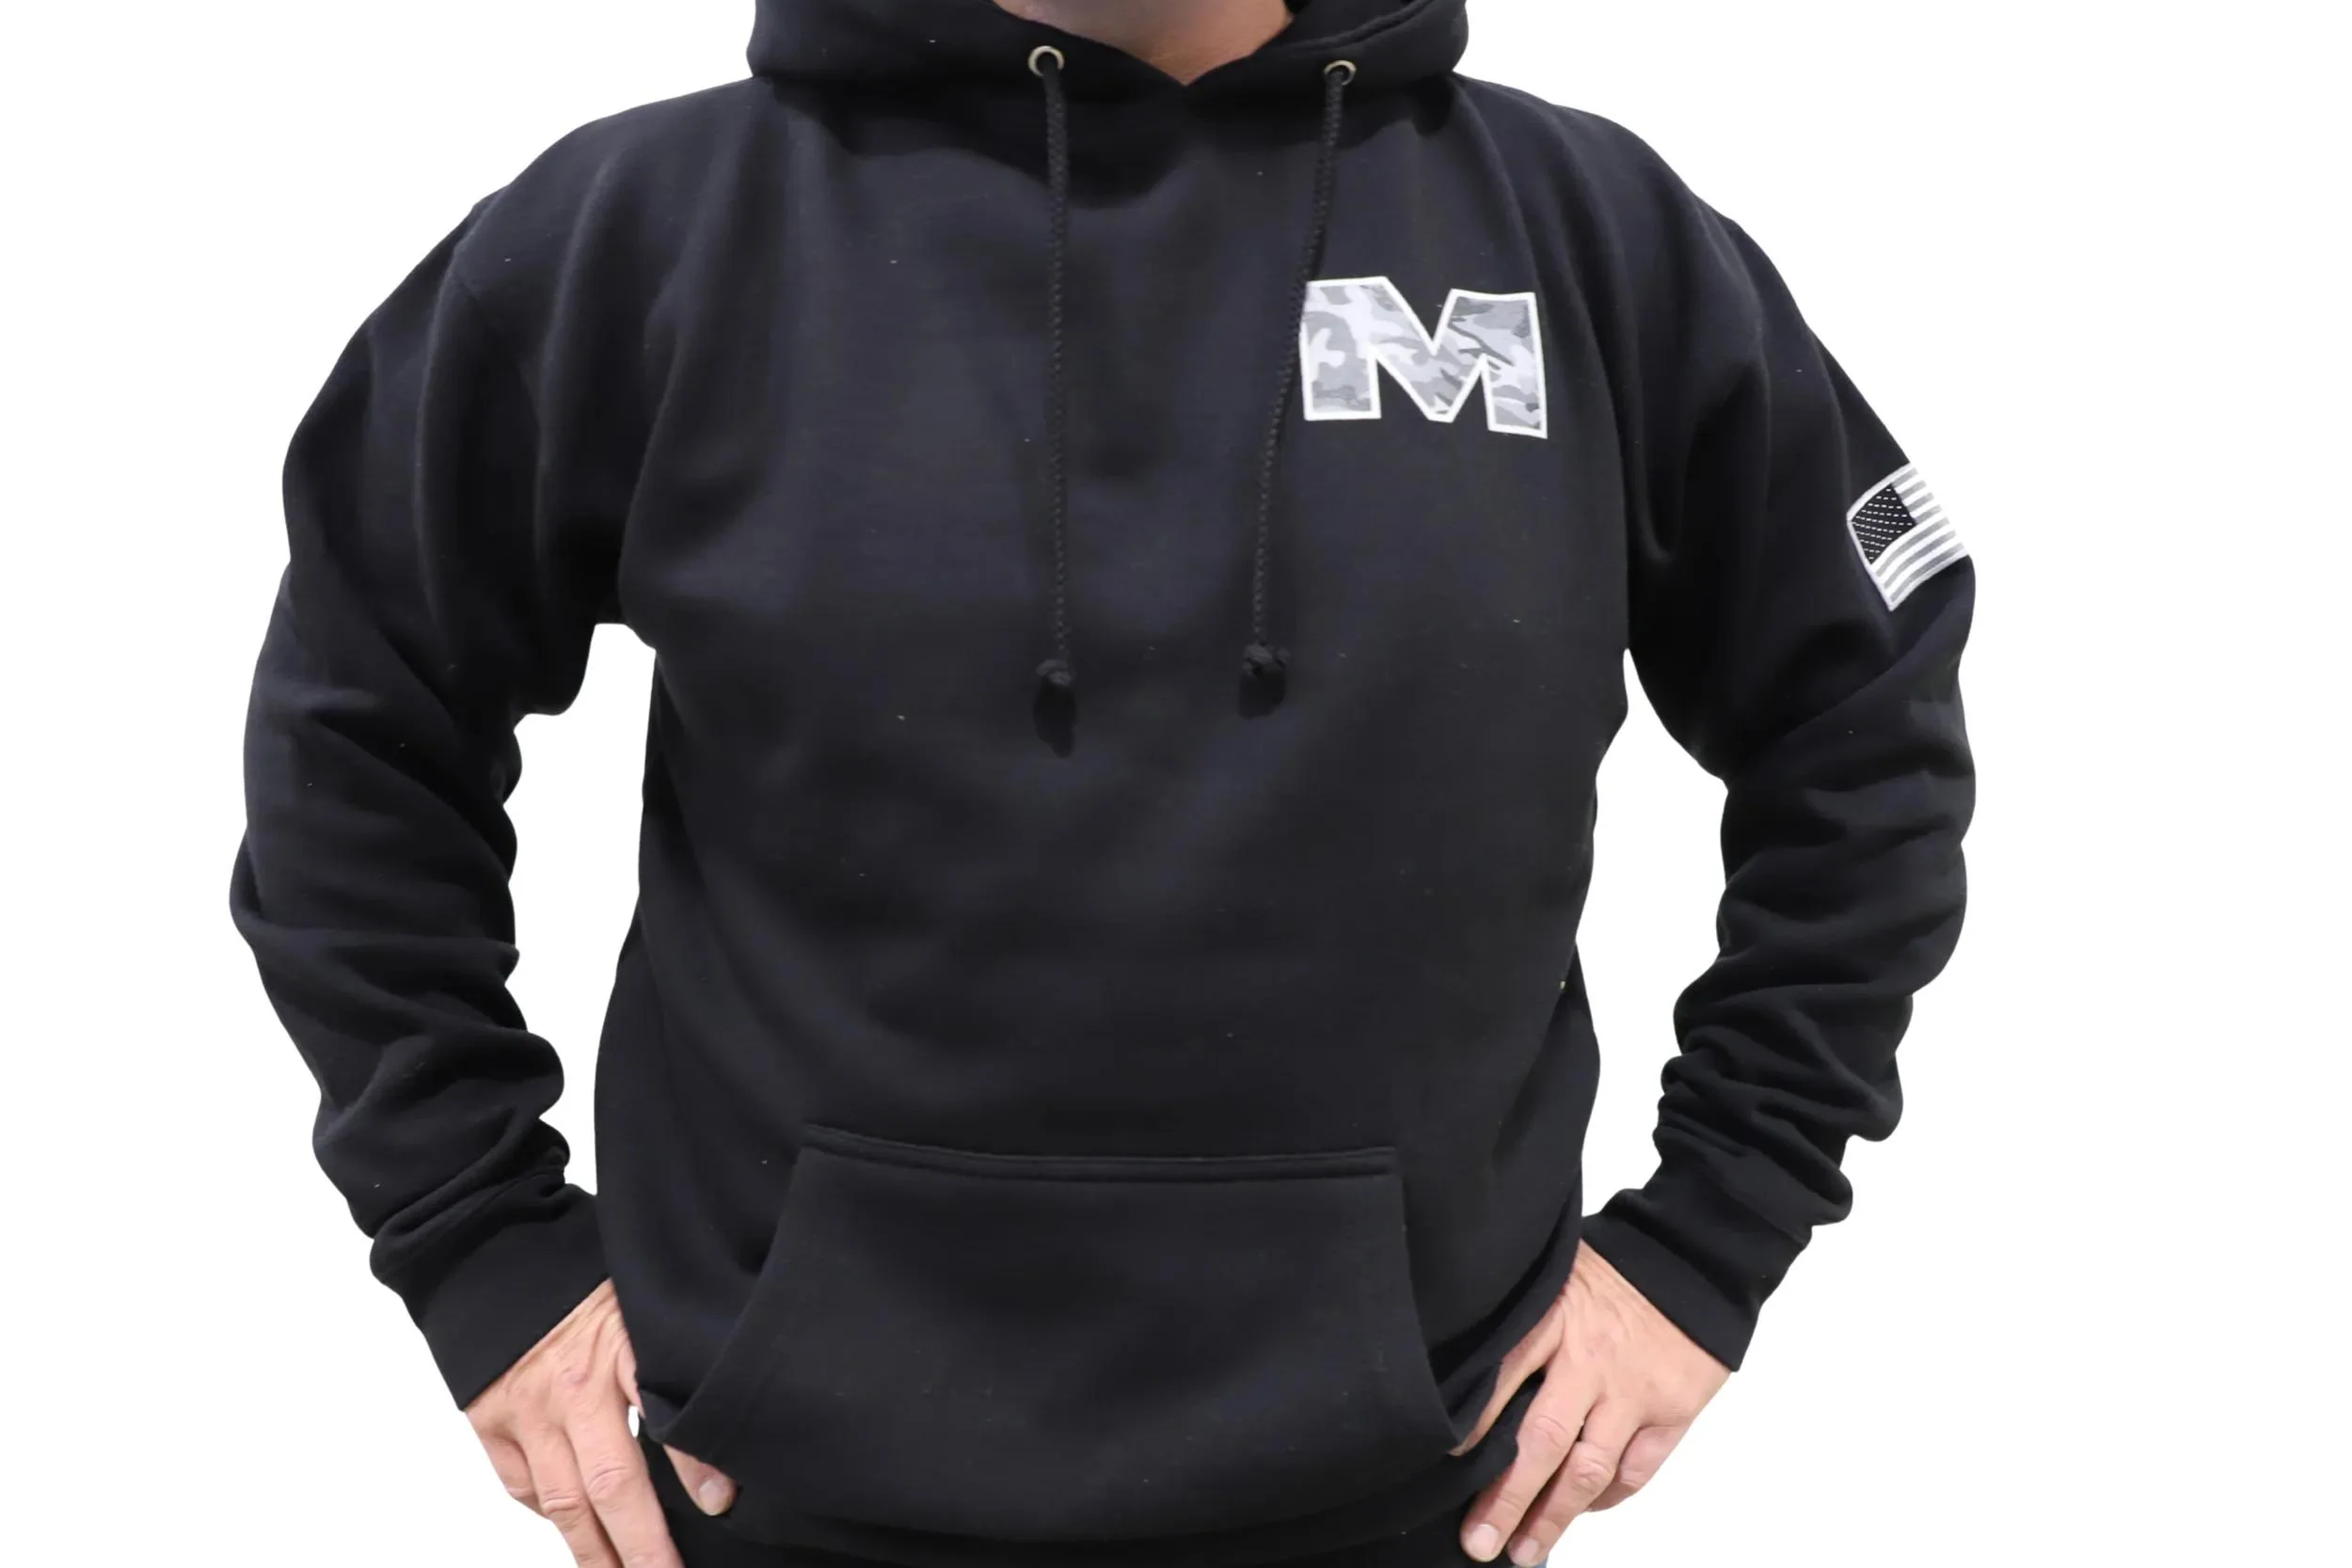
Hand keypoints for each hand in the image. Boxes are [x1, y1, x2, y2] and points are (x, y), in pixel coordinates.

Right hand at [464, 1279, 738, 1566]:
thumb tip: (713, 1413)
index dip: (694, 1466)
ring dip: (596, 1553)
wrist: (489, 1247)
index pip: (664, 1416)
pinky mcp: (488, 1421)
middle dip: (643, 1547)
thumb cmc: (577, 1272)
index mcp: (619, 1345)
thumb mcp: (638, 1297)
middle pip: (610, 1485)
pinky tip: (576, 1531)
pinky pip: (523, 1487)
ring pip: (563, 1503)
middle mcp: (571, 1386)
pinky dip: (550, 1515)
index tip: (721, 1504)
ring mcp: (525, 1409)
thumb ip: (670, 1351)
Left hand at [1454, 1242, 1729, 1563]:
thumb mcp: (1557, 1273)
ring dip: (1554, 1516)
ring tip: (1524, 1549)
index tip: (1447, 1460)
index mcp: (1556, 1318)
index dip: (1474, 1422)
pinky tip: (1583, 1512)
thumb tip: (1472, 1365)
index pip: (1505, 1375)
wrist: (1695, 1258)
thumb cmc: (1615, 1266)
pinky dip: (1607, 1498)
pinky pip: (1635, 1471)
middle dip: (1507, 1497)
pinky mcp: (1671, 1412)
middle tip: (1478, 1540)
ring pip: (1589, 1469)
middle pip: (1543, 1439)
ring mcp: (1633, 1391)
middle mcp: (1592, 1361)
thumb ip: (1524, 1319)